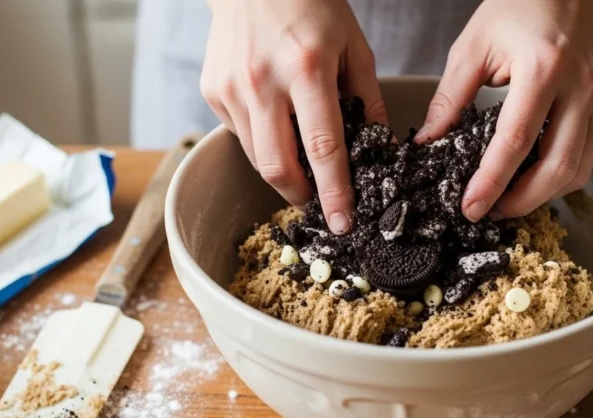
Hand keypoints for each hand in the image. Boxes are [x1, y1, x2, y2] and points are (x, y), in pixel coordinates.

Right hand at [200, 0, 386, 233]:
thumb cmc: (311, 6)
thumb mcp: (353, 45)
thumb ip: (367, 98)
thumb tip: (379, 149)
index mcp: (306, 69)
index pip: (323, 148)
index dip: (334, 192)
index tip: (342, 222)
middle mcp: (263, 82)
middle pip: (278, 167)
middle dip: (301, 195)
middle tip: (319, 200)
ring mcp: (231, 88)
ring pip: (257, 157)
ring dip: (282, 172)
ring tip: (302, 166)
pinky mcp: (213, 91)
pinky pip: (241, 135)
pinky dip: (263, 143)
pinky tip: (277, 124)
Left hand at [416, 0, 592, 221]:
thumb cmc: (521, 9)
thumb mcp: (473, 46)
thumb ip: (450, 98)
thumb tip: (428, 142)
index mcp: (543, 67)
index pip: (515, 139)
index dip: (491, 180)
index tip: (470, 206)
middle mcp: (579, 87)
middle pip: (556, 167)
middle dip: (520, 201)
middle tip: (487, 212)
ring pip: (576, 171)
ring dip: (540, 195)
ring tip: (505, 200)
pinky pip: (586, 158)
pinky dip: (557, 177)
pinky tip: (529, 179)